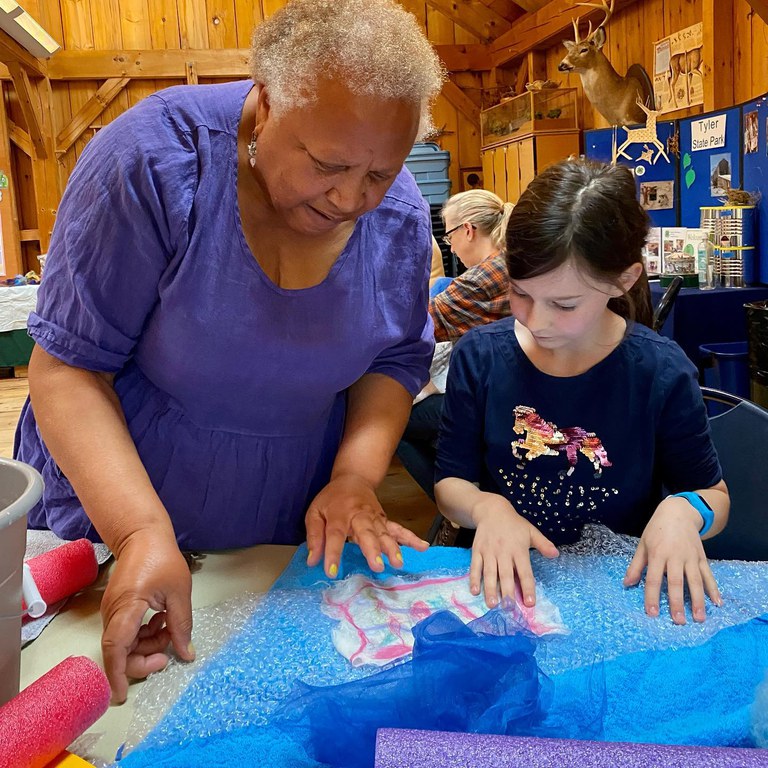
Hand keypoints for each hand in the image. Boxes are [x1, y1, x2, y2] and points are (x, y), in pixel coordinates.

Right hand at [101, 530, 194, 702]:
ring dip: (147, 646)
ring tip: (169, 630)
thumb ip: (181, 625)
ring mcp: (113, 611)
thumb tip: (186, 654)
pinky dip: (144, 635)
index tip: (123, 694)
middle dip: (143, 660)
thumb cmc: (161, 559)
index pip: (117, 647)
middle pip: (120, 651)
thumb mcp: (179, 592)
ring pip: (125, 643)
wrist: (143, 536)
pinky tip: (162, 623)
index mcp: (126, 607)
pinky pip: (127, 632)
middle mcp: (113, 613)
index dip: (119, 673)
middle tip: (168, 655)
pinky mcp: (118, 609)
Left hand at [305, 473, 428, 577]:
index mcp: (338, 514)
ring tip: (398, 562)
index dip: (332, 553)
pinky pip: (398, 529)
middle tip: (377, 566)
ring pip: (384, 533)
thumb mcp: (315, 512)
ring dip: (392, 548)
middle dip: (371, 549)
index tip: (332, 571)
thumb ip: (313, 535)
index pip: (334, 535)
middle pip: (365, 532)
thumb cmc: (331, 499)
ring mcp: (374, 518)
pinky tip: (422, 547)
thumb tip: (312, 560)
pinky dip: (411, 538)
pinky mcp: (384, 520)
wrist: (353, 478)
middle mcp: (358, 516)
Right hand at [469, 493, 558, 608]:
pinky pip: (475, 566)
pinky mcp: (477, 550)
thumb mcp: (531, 531)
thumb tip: (556, 554)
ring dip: (490, 589)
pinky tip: (474, 591)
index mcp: (519, 549)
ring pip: (489, 573)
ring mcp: (489, 551)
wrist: (492, 510)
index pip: (525, 571)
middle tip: (509, 609)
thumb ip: (543, 544)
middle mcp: (503, 551)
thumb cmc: (514, 524)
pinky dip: (474, 578)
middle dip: (507, 592)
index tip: (530, 603)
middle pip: (506, 574)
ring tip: (492, 604)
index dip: (528, 587)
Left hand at [624, 497, 721, 623]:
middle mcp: (675, 557)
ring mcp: (690, 557)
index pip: (654, 579)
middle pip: (676, 582)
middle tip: (679, 622)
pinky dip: (714, 589)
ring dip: (698, 600)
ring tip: (699, 618)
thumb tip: (627, 584)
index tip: (652, 614)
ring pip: (695, 581)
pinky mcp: (701, 557)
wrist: (678, 513)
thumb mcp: (642, 544)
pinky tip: (717, 603)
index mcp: (658, 554)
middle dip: (677, 603)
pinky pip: (708, 575)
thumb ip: (636, 565)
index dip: (652, 597)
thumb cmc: (656, 530)